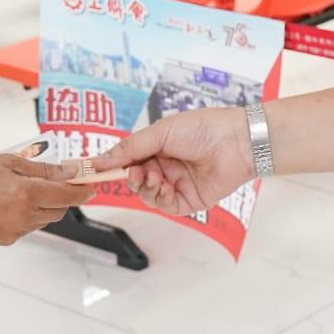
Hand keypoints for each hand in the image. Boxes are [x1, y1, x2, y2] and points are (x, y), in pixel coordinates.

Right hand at [0, 153, 91, 245]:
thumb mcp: (5, 162)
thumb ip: (40, 169)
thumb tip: (67, 172)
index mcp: (25, 193)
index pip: (67, 195)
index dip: (82, 190)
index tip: (89, 184)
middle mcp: (23, 216)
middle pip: (59, 210)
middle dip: (62, 196)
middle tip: (56, 181)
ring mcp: (13, 231)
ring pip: (43, 219)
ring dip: (44, 205)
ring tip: (24, 189)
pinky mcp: (4, 239)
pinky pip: (26, 227)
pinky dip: (26, 215)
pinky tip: (9, 202)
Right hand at [95, 108, 254, 216]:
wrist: (237, 141)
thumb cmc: (203, 128)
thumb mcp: (160, 132)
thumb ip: (130, 148)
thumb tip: (100, 160)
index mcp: (158, 148)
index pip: (129, 161)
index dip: (114, 166)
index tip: (96, 170)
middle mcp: (166, 167)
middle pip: (136, 181)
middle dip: (132, 178)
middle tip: (136, 172)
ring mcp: (177, 184)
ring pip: (148, 195)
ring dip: (147, 187)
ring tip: (155, 176)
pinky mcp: (190, 200)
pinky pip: (166, 205)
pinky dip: (161, 198)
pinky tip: (165, 187)